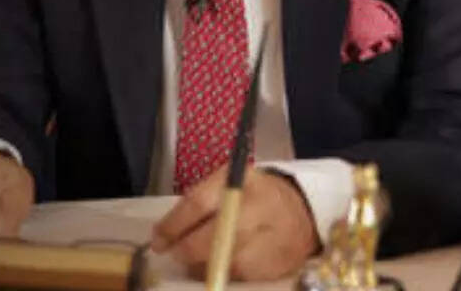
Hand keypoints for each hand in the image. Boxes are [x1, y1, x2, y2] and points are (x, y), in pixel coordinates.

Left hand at [151, 166, 319, 280]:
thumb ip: (199, 201)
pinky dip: (222, 274)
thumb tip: (164, 232)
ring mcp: (270, 241)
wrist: (302, 212)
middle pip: (211, 239)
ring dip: (201, 265)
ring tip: (193, 258)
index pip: (199, 204)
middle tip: (172, 252)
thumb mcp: (228, 182)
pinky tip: (217, 266)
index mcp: (240, 182)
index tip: (158, 239)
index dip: (173, 225)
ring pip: (224, 264)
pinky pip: (239, 278)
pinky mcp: (276, 266)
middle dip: (185, 249)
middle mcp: (258, 210)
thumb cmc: (252, 195)